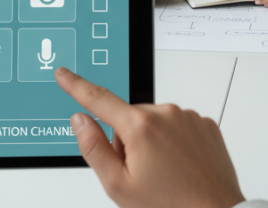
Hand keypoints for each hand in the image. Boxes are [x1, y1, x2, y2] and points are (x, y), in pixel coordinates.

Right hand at [55, 68, 244, 207]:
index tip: (64, 73)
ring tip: (165, 174)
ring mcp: (188, 117)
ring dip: (152, 142)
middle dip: (127, 142)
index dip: (76, 86)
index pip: (99, 99)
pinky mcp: (204, 123)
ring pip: (155, 123)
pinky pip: (178, 126)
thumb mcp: (118, 185)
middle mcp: (166, 113)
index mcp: (141, 127)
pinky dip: (174, 142)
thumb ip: (94, 148)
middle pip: (129, 119)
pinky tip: (180, 166)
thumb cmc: (170, 205)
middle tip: (141, 173)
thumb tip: (80, 120)